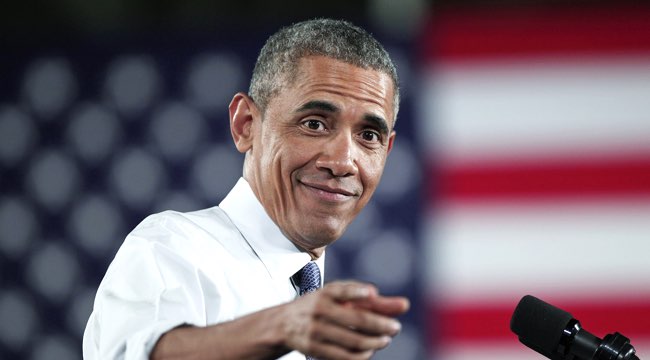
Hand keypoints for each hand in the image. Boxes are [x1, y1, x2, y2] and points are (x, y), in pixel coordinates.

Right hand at [277, 281, 408, 359]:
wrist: (284, 323)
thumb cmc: (320, 306)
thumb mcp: (339, 297)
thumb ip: (369, 299)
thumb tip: (398, 302)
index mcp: (327, 292)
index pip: (343, 290)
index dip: (356, 291)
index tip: (372, 293)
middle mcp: (320, 309)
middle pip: (357, 319)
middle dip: (381, 325)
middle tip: (395, 328)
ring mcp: (316, 330)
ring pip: (353, 340)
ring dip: (375, 342)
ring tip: (385, 340)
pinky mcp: (314, 348)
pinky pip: (344, 356)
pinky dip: (361, 355)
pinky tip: (369, 351)